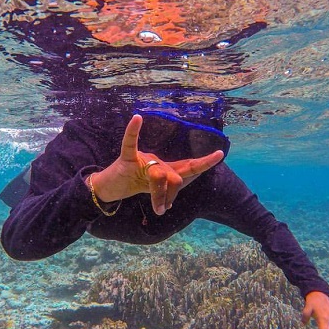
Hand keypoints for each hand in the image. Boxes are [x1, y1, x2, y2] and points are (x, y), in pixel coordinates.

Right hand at [92, 114, 223, 214]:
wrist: (108, 187)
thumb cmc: (130, 185)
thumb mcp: (150, 191)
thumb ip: (162, 194)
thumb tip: (169, 204)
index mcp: (165, 168)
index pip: (189, 165)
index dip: (204, 162)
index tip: (220, 154)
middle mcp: (157, 160)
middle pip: (175, 176)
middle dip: (172, 195)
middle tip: (163, 208)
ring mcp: (143, 158)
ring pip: (159, 176)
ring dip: (159, 196)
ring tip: (157, 209)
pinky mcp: (127, 158)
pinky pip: (131, 142)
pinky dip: (133, 131)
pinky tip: (137, 119)